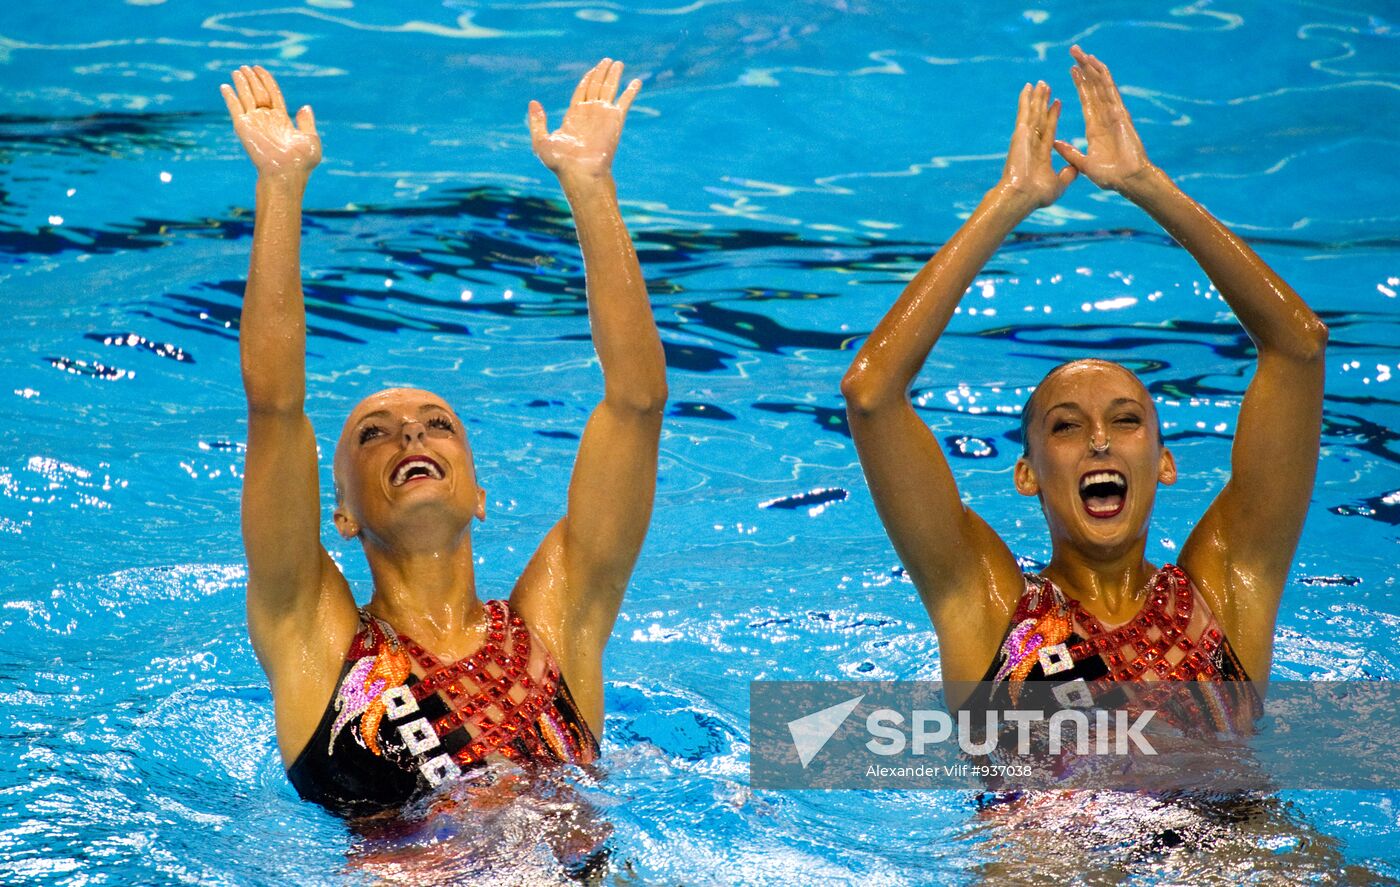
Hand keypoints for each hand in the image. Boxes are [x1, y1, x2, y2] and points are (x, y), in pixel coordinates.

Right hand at [220, 65, 320, 181]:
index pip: (273, 94)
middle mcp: (267, 120)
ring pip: (247, 97)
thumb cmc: (301, 161)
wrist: (287, 173)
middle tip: (246, 66)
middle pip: (259, 93)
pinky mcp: (244, 127)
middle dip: (253, 79)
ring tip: (237, 71)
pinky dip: (230, 97)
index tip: (260, 68)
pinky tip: (225, 87)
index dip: (267, 80)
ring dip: (242, 83)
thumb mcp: (311, 139)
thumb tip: (305, 106)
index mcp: (282, 120)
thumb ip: (307, 122)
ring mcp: (255, 123)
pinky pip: (235, 108)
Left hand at [528, 58, 640, 180]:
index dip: (588, 78)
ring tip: (619, 63)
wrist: (581, 173)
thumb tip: (533, 102)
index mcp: (574, 116)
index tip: (594, 68)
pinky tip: (636, 81)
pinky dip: (631, 91)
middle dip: (602, 72)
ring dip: (614, 75)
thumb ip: (537, 121)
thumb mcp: (541, 141)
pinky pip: (625, 101)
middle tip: (608, 60)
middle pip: (597, 86)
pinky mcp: (615, 120)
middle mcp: (590, 113)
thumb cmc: (560, 163)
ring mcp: (604, 115)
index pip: (582, 91)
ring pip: (610, 89)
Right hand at [1000, 80, 1077, 208]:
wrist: (1023, 196)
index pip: (1049, 130)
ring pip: (1033, 112)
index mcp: (1041, 153)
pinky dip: (1025, 99)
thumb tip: (1075, 169)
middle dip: (1044, 102)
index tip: (1057, 104)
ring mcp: (1025, 137)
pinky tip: (1028, 87)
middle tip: (1047, 87)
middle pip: (1040, 117)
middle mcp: (1032, 143)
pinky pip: (1025, 112)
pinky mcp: (1020, 133)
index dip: (1053, 116)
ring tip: (1041, 82)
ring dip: (1037, 97)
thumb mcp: (1059, 184)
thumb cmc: (1037, 195)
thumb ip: (1067, 174)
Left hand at [1054, 46, 1152, 193]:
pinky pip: (1110, 92)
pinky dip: (1103, 77)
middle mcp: (1104, 118)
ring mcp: (1113, 114)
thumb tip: (1055, 143)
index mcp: (1095, 128)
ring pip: (1101, 85)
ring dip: (1091, 68)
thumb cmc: (1110, 177)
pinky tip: (1096, 64)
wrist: (1128, 181)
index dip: (1080, 84)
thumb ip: (1070, 153)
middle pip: (1093, 88)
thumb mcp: (1084, 164)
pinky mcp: (1120, 114)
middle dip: (1084, 70)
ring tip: (1081, 52)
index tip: (1071, 70)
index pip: (1086, 100)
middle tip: (1074, 52)